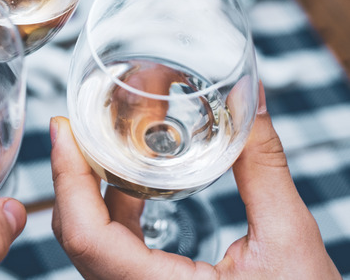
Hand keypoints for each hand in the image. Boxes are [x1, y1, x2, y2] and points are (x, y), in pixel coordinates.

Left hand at [49, 85, 339, 278]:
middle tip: (77, 125)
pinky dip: (115, 212)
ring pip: (92, 241)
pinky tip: (131, 181)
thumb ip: (262, 168)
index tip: (64, 130)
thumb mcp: (289, 244)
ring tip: (103, 141)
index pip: (84, 235)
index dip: (66, 177)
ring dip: (93, 189)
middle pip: (78, 232)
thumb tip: (247, 101)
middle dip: (74, 173)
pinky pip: (112, 251)